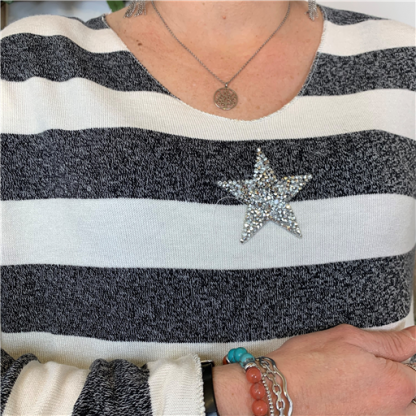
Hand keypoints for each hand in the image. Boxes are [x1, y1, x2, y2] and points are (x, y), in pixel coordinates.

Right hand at [213, 324, 415, 414]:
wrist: (277, 391)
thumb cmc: (307, 363)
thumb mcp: (349, 338)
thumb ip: (390, 341)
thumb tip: (415, 337)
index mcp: (395, 385)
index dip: (403, 359)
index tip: (388, 354)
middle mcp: (391, 412)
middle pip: (411, 398)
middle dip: (399, 382)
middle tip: (370, 369)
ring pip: (396, 410)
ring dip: (386, 397)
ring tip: (356, 382)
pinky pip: (374, 414)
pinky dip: (366, 406)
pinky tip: (347, 394)